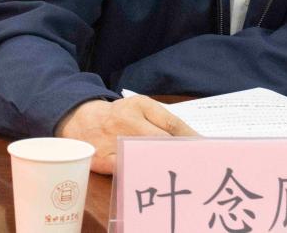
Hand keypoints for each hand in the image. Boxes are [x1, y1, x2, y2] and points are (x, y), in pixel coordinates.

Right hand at [55, 96, 196, 173]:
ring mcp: (115, 140)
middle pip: (161, 140)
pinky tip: (156, 179)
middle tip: (197, 163)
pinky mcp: (104, 160)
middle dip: (180, 152)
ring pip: (145, 156)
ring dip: (164, 165)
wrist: (81, 120)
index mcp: (140, 105)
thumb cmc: (119, 115)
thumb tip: (190, 137)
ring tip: (181, 172)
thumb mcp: (141, 107)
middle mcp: (128, 121)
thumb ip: (163, 119)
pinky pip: (128, 169)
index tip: (204, 149)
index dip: (190, 138)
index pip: (171, 123)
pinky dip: (143, 174)